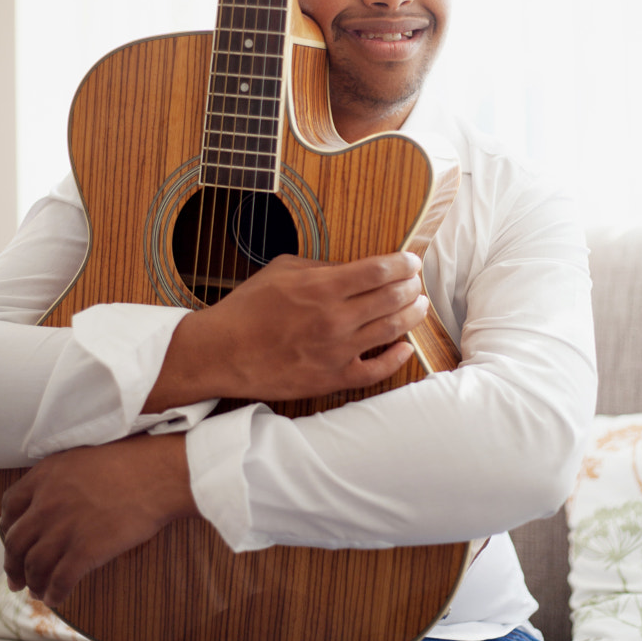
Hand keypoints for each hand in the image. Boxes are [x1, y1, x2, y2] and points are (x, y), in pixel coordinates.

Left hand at [0, 433, 197, 607]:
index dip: (8, 526)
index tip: (12, 536)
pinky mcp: (84, 552)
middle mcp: (48, 502)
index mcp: (48, 474)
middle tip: (15, 577)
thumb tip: (57, 496)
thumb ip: (63, 476)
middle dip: (13, 564)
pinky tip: (56, 598)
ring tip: (37, 590)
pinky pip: (60, 581)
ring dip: (33, 582)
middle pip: (16, 542)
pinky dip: (55, 594)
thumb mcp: (86, 456)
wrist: (160, 475)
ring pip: (34, 565)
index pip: (11, 505)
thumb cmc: (134, 460)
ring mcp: (64, 529)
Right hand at [146, 251, 428, 409]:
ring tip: (419, 306)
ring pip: (391, 331)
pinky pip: (376, 371)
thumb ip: (322, 267)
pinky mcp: (332, 379)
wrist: (222, 352)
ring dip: (412, 315)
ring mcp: (336, 351)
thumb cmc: (248, 307)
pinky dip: (396, 358)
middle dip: (411, 287)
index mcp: (322, 287)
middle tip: (416, 282)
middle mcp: (335, 319)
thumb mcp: (282, 270)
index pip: (379, 270)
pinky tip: (405, 347)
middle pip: (392, 298)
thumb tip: (352, 269)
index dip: (403, 263)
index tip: (411, 261)